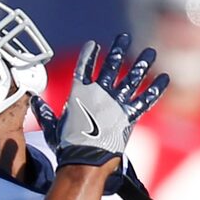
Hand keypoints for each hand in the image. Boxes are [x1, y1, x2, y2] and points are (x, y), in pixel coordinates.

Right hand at [30, 33, 166, 170]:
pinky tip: (165, 78)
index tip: (92, 44)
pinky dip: (156, 89)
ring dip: (141, 64)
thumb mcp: (52, 128)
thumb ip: (45, 112)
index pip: (83, 68)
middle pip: (110, 66)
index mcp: (79, 93)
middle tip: (124, 37)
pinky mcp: (129, 116)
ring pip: (131, 78)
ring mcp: (115, 104)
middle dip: (117, 50)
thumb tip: (34, 101)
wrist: (85, 162)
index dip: (88, 56)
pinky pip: (145, 100)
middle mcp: (99, 94)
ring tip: (150, 52)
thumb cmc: (67, 147)